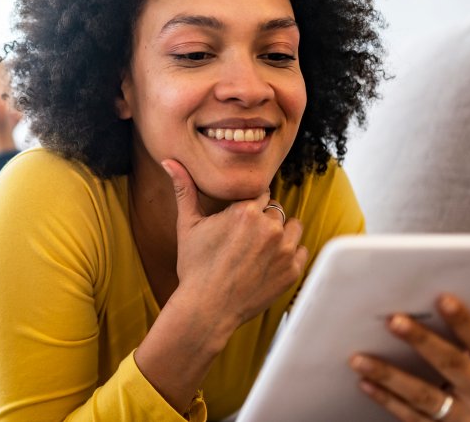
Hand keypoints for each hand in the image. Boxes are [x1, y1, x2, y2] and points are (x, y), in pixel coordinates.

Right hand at [161, 159, 307, 336]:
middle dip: (263, 220)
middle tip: (243, 240)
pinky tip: (267, 264)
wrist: (207, 309)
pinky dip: (288, 255)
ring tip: (258, 250)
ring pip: (292, 227)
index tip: (238, 221)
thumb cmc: (194, 267)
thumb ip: (184, 189)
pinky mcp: (292, 271)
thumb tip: (168, 160)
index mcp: (246, 211)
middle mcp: (269, 227)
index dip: (249, 206)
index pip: (260, 193)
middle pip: (275, 210)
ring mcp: (284, 250)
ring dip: (280, 233)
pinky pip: (301, 251)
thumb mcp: (187, 225)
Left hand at [349, 294, 469, 420]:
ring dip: (390, 375)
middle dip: (423, 341)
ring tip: (360, 358)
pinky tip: (366, 383)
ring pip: (426, 396)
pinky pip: (411, 417)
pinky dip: (387, 399)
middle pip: (455, 366)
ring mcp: (468, 421)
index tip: (442, 299)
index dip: (465, 322)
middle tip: (394, 321)